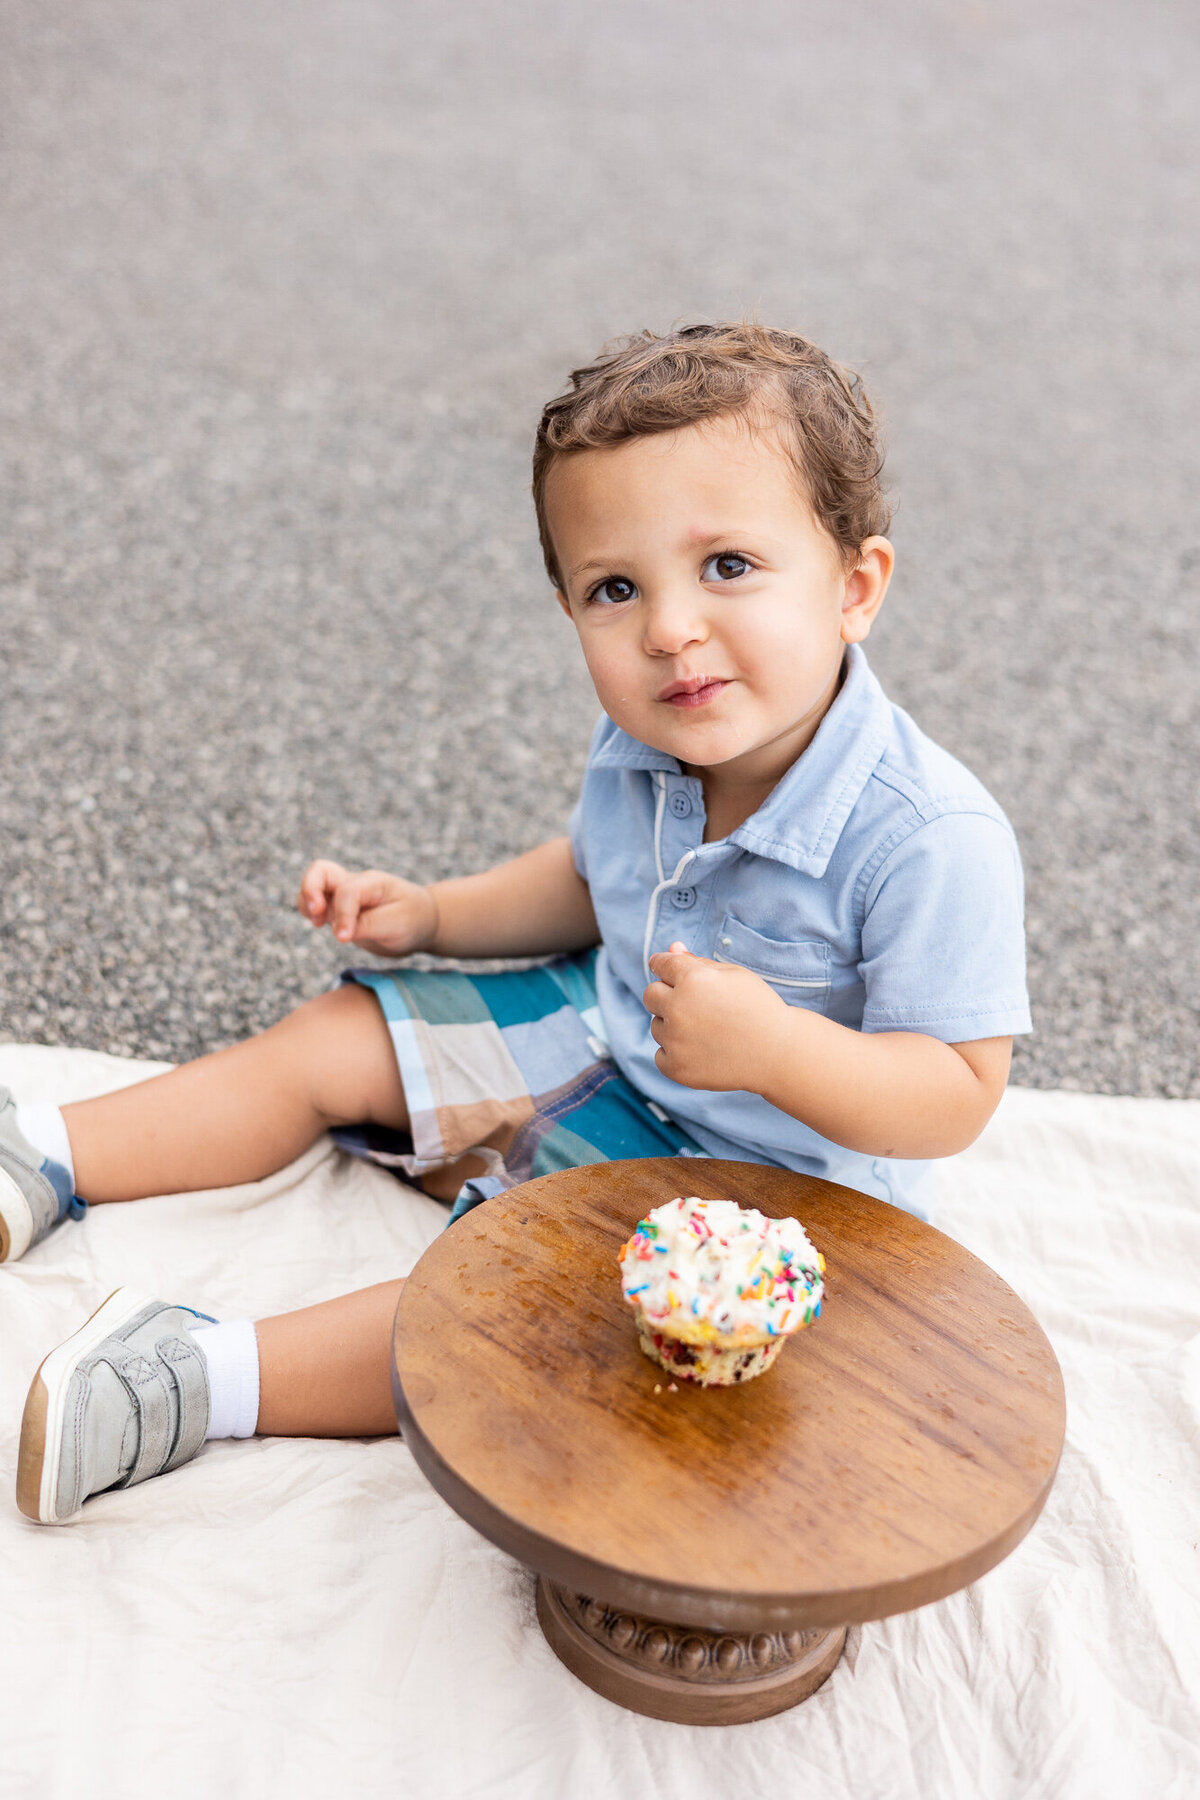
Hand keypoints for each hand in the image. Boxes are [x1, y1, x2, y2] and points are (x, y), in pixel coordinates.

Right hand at [297, 861, 438, 957]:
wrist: (422, 921)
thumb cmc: (413, 919)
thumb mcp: (398, 924)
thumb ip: (369, 925)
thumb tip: (340, 932)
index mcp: (373, 883)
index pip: (348, 891)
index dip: (343, 915)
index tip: (344, 938)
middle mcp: (356, 883)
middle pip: (321, 871)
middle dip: (309, 889)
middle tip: (317, 915)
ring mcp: (345, 893)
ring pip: (313, 885)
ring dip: (307, 902)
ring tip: (318, 922)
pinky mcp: (340, 908)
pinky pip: (316, 902)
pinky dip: (310, 911)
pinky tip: (320, 924)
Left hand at [643, 942, 789, 1092]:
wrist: (778, 1052)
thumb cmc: (757, 1007)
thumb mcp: (732, 975)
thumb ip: (697, 962)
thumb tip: (671, 948)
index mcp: (692, 979)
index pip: (661, 964)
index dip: (666, 967)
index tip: (672, 974)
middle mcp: (678, 1008)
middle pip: (650, 995)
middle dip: (666, 996)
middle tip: (695, 1006)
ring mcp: (675, 1041)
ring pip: (657, 1026)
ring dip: (673, 1027)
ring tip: (708, 1031)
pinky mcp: (677, 1068)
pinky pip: (660, 1055)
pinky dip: (676, 1053)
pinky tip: (702, 1051)